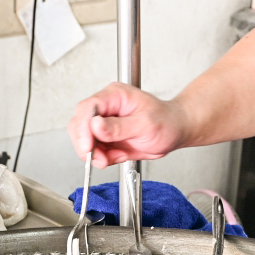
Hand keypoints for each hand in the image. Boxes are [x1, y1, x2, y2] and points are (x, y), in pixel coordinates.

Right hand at [67, 82, 189, 167]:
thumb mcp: (145, 124)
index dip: (84, 128)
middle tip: (100, 159)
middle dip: (86, 145)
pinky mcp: (106, 137)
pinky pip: (94, 150)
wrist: (174, 131)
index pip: (88, 108)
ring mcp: (104, 123)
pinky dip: (103, 158)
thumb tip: (95, 125)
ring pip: (84, 140)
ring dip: (95, 154)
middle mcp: (106, 107)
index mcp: (114, 96)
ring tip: (115, 157)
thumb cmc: (165, 121)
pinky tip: (119, 156)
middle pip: (79, 124)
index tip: (88, 147)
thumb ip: (118, 127)